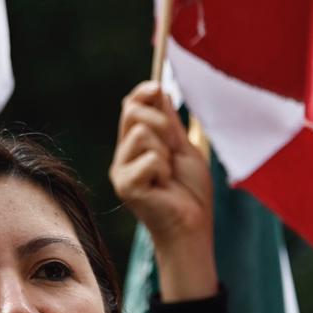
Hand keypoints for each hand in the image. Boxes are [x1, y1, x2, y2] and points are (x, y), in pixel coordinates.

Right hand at [109, 81, 215, 301]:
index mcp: (135, 145)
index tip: (158, 87)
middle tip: (173, 150)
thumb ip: (170, 123)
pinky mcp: (125, 185)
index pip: (131, 106)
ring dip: (165, 151)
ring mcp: (121, 171)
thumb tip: (159, 91)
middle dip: (161, 123)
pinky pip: (149, 158)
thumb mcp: (183, 148)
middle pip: (132, 112)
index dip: (143, 92)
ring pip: (142, 133)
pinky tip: (163, 187)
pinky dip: (163, 170)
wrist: (191, 226)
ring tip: (168, 174)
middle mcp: (123, 156)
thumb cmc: (189, 192)